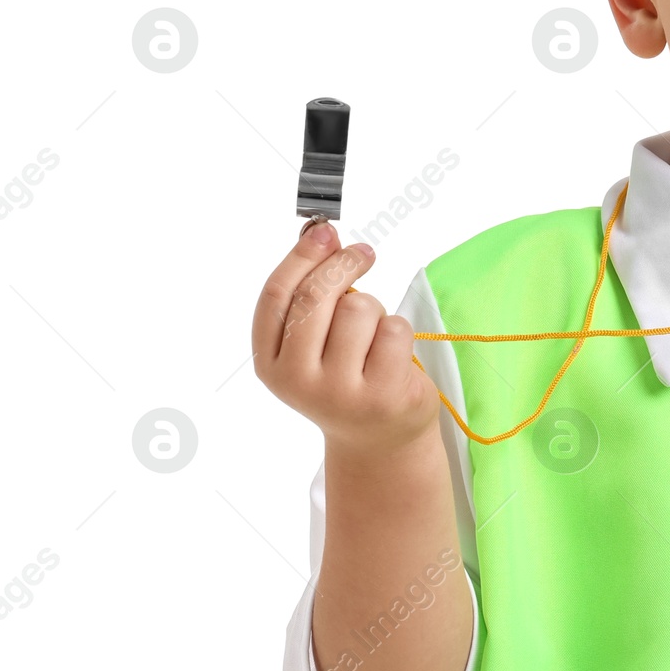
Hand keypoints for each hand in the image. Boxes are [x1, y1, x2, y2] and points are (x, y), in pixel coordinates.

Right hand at [252, 219, 441, 456]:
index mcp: (271, 363)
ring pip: (359, 308)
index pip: (277, 296)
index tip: (325, 231)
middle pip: (316, 297)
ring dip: (374, 309)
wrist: (379, 439)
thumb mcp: (314, 344)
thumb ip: (309, 297)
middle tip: (363, 253)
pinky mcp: (382, 395)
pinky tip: (392, 355)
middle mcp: (298, 381)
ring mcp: (339, 392)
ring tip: (373, 335)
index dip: (301, 257)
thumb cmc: (346, 376)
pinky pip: (394, 329)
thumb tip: (320, 235)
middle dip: (343, 264)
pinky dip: (398, 330)